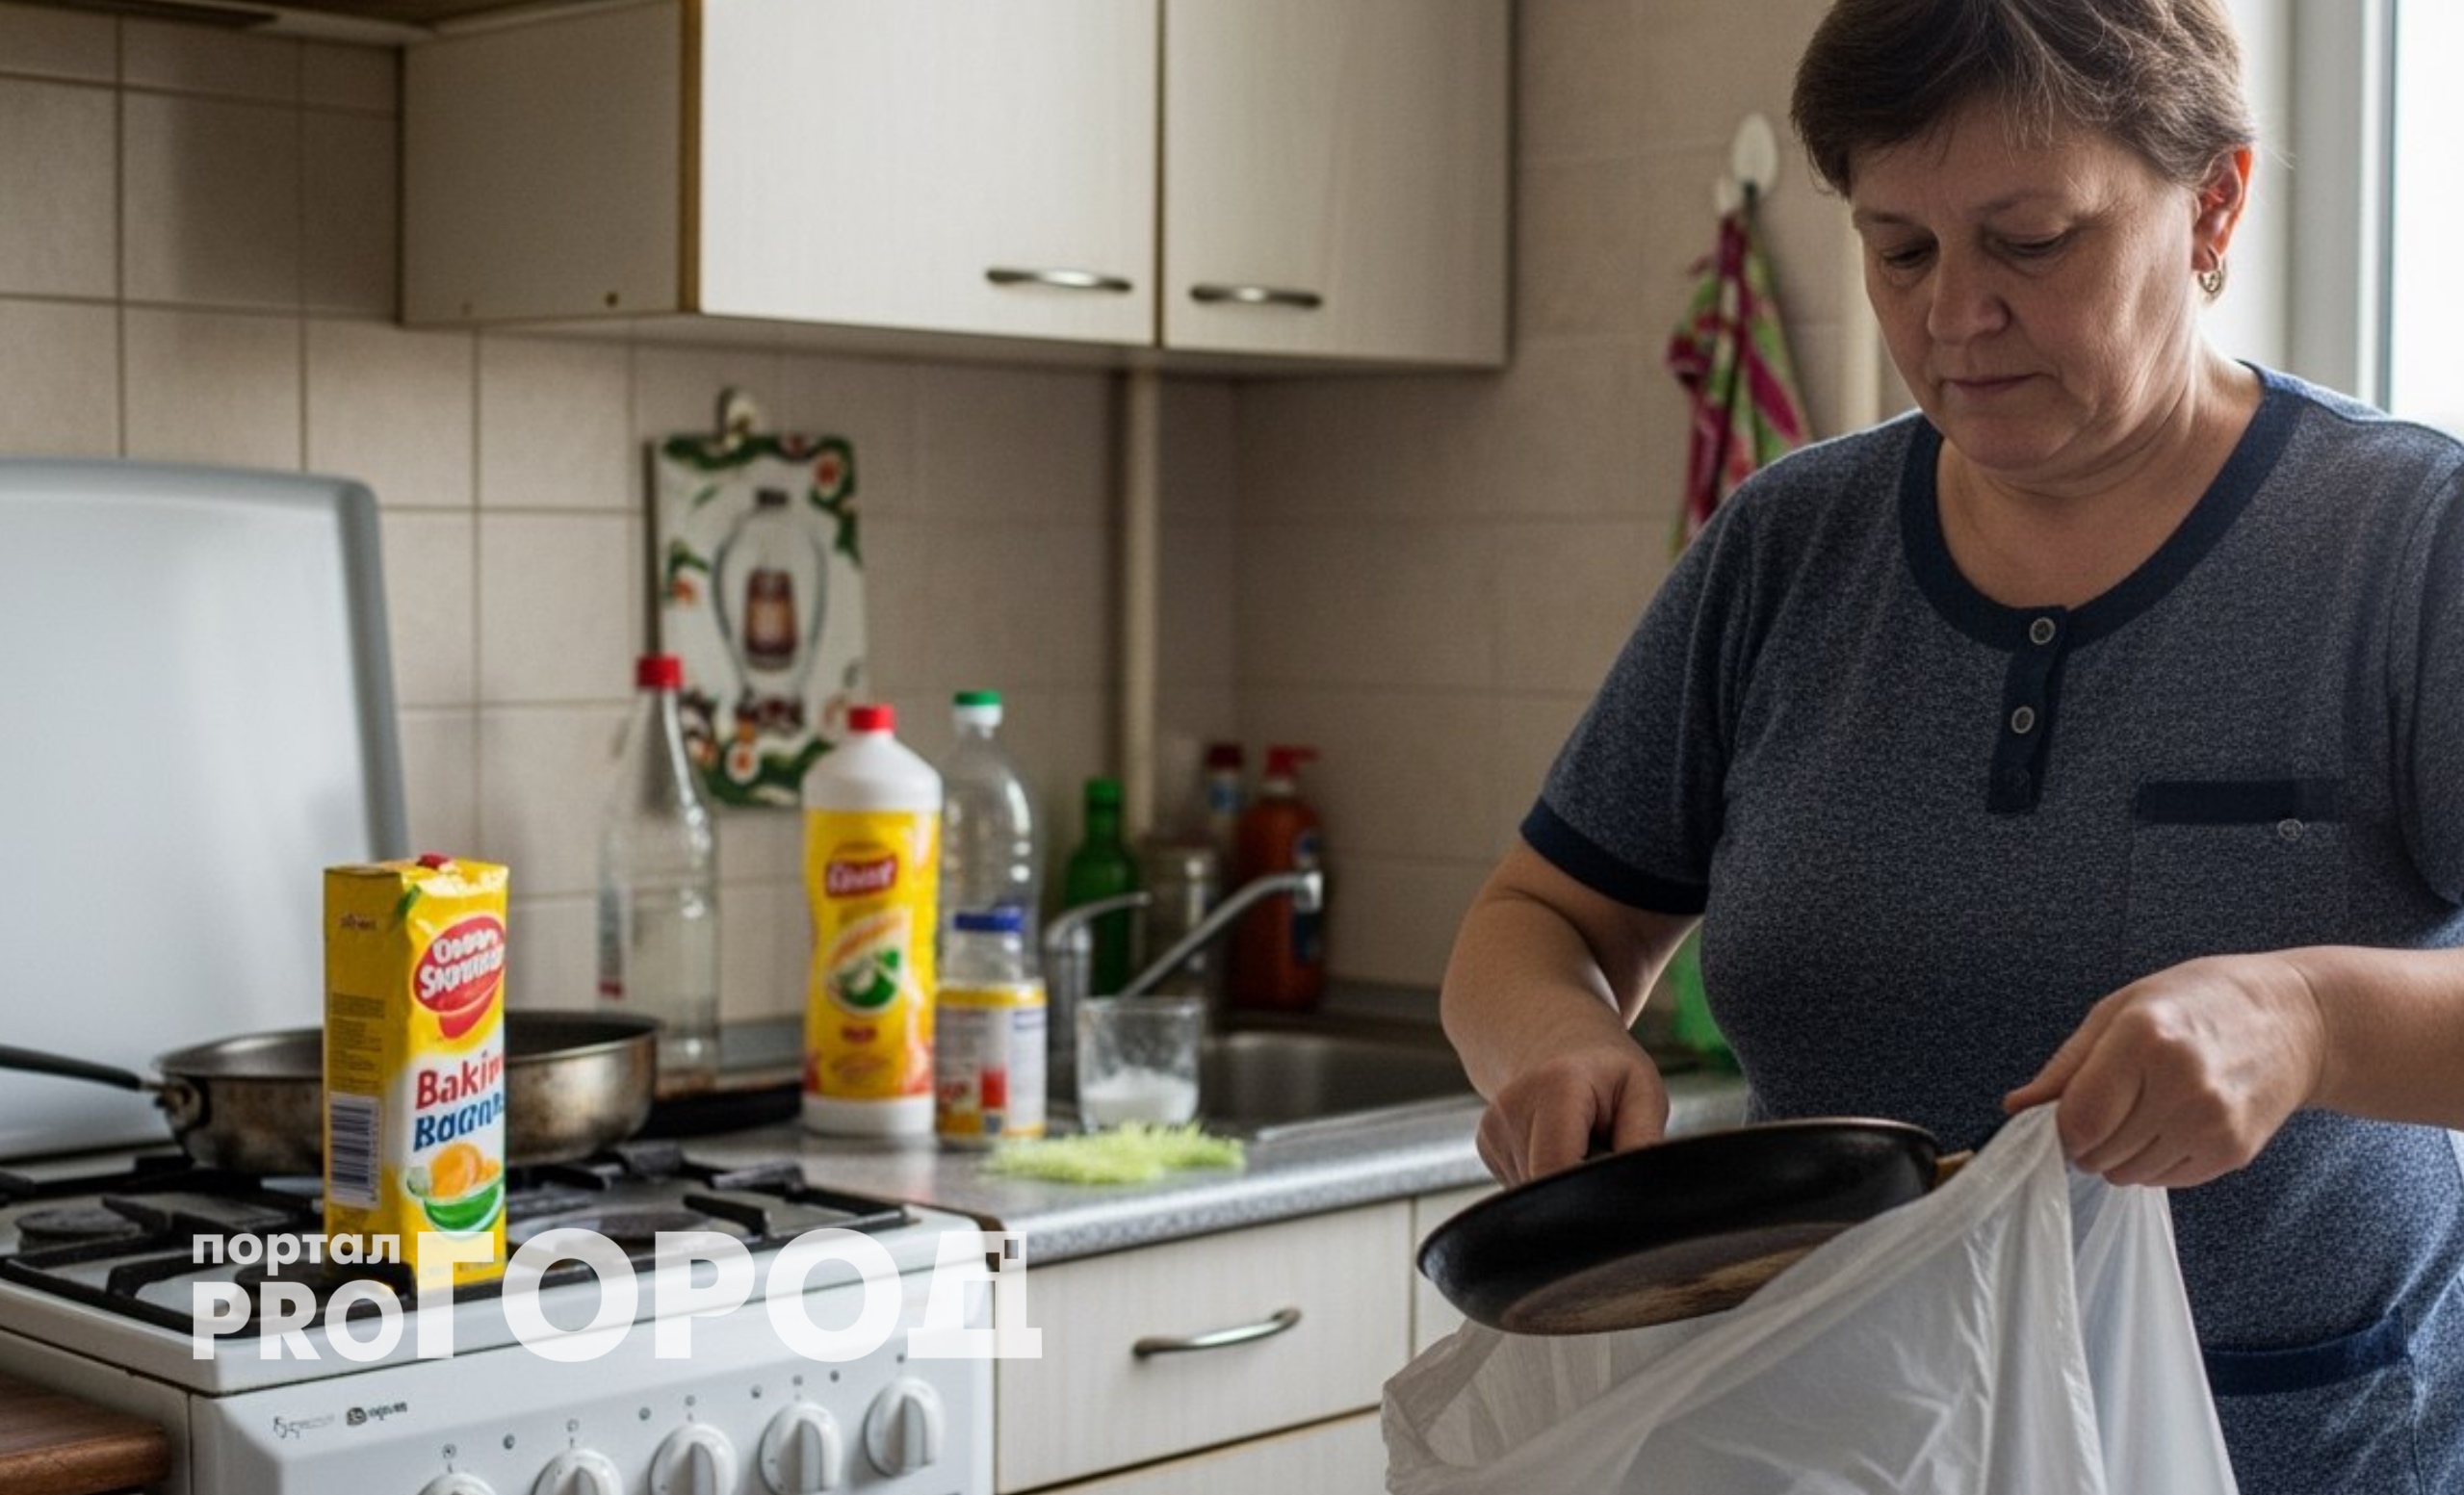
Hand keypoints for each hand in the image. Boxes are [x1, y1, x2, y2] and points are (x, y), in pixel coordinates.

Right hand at [1475, 1042, 1668, 1186]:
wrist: (1556, 1041)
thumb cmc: (1607, 1071)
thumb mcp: (1644, 1093)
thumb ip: (1643, 1141)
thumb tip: (1639, 1191)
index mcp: (1556, 1086)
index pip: (1562, 1168)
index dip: (1589, 1191)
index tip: (1612, 1183)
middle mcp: (1512, 1106)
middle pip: (1547, 1185)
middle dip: (1580, 1186)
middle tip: (1602, 1153)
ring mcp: (1492, 1129)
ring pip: (1534, 1191)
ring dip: (1564, 1184)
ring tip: (1580, 1146)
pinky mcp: (1485, 1146)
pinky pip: (1522, 1184)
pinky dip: (1547, 1177)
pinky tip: (1558, 1148)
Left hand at [2003, 954, 2328, 1187]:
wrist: (2296, 1021)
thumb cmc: (2199, 1003)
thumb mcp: (2122, 1009)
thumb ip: (2067, 1065)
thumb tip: (2016, 1108)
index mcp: (2145, 1038)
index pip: (2079, 1119)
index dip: (2061, 1128)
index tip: (2065, 1116)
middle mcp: (2182, 1084)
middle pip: (2100, 1153)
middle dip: (2087, 1142)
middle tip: (2107, 1110)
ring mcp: (2213, 1123)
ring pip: (2129, 1175)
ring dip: (2119, 1155)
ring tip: (2143, 1112)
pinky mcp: (2234, 1151)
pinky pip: (2166, 1180)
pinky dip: (2154, 1162)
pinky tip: (2172, 1124)